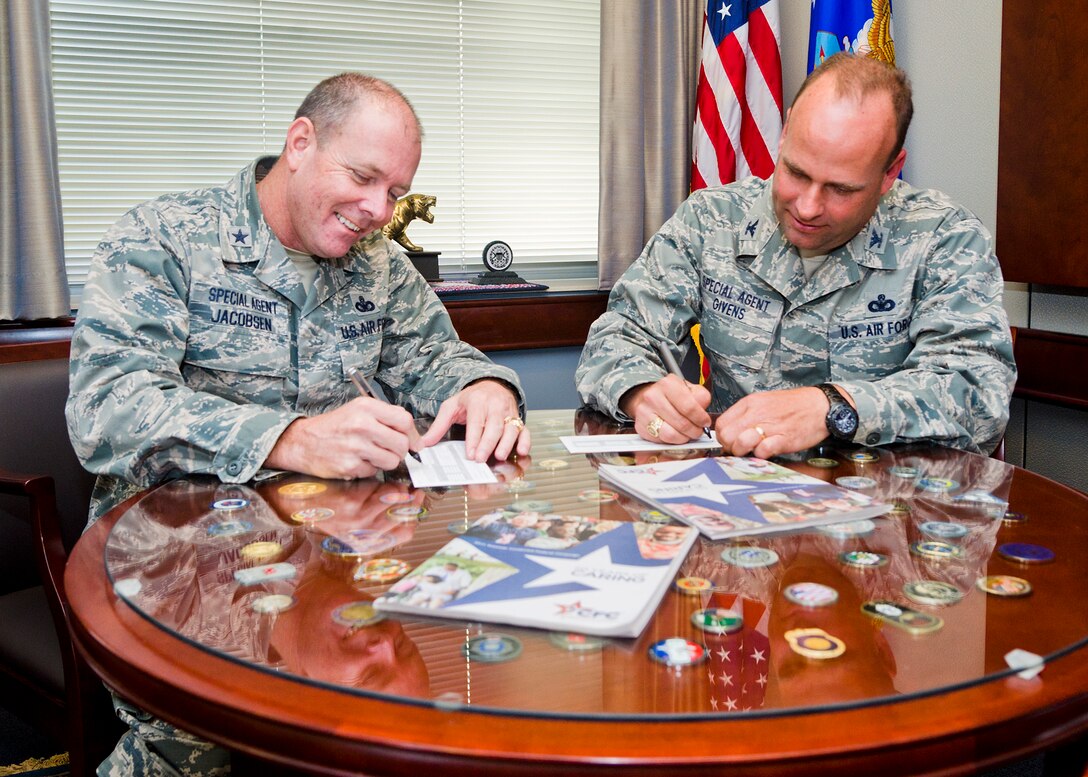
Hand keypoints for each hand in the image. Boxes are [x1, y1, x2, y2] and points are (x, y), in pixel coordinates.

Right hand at [264, 397, 415, 477]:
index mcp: (366, 407)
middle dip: (400, 450)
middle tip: (389, 449)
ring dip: (386, 461)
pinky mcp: (351, 466)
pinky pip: (375, 471)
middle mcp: (362, 425)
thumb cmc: (335, 427)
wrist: (303, 442)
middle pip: (402, 443)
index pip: (405, 420)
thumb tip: (414, 436)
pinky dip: (369, 469)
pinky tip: (357, 460)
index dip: (411, 433)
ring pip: (392, 460)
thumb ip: (386, 418)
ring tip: (371, 454)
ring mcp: (356, 446)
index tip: (410, 440)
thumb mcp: (358, 411)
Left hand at [417, 379, 529, 461]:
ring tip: (499, 456)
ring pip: (510, 428)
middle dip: (487, 444)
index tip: (470, 454)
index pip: (476, 421)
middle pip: (494, 426)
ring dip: (506, 443)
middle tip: (480, 459)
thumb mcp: (452, 406)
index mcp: (477, 401)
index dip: (473, 438)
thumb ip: (439, 425)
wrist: (492, 385)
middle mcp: (495, 406)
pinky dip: (525, 441)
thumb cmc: (470, 400)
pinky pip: (524, 430)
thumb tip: (424, 443)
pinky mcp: (518, 419)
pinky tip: (522, 451)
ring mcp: (509, 412)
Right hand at [620, 375, 710, 443]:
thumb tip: (703, 414)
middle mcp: (653, 397)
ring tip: (688, 434)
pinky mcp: (640, 426)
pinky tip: (675, 434)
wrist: (648, 397)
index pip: (689, 407)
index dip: (701, 418)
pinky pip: (661, 440)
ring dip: (684, 438)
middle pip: (681, 423)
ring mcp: (644, 412)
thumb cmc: (670, 395)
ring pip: (671, 435)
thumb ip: (701, 398)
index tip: (705, 422)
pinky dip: (672, 441)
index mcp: (667, 384)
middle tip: (698, 430)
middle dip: (695, 430)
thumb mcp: (689, 389)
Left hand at [714, 386, 844, 456]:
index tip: (731, 442)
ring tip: (753, 451)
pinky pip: (763, 450)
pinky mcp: (784, 438)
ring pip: (740, 443)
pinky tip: (768, 451)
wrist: (821, 405)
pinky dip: (762, 455)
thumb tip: (731, 432)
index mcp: (750, 403)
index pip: (721, 424)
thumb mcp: (764, 403)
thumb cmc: (794, 406)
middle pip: (726, 436)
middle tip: (742, 449)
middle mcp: (756, 413)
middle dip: (730, 447)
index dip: (722, 437)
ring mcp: (770, 426)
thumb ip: (746, 416)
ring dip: (743, 451)